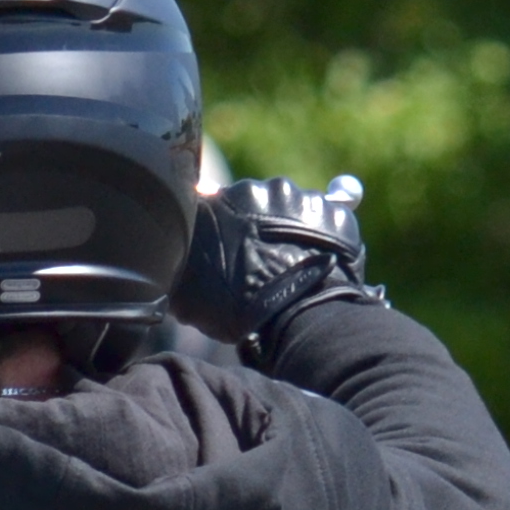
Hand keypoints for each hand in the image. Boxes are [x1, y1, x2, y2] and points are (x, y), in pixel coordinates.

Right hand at [177, 177, 378, 365]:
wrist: (295, 320)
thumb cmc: (235, 309)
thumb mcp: (186, 288)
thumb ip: (179, 259)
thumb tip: (172, 254)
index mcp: (226, 199)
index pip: (222, 202)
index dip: (227, 227)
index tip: (232, 245)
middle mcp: (266, 190)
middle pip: (263, 203)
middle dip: (262, 226)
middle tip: (263, 262)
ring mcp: (304, 200)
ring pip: (297, 209)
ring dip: (295, 231)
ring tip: (295, 269)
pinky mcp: (337, 216)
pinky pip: (331, 222)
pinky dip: (327, 240)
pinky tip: (319, 267)